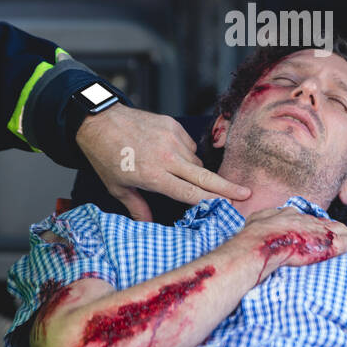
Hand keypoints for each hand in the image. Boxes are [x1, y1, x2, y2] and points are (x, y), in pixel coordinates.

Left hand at [74, 104, 250, 221]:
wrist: (99, 121)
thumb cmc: (106, 157)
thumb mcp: (118, 187)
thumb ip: (137, 207)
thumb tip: (149, 225)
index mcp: (154, 175)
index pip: (191, 193)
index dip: (212, 201)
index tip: (230, 206)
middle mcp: (166, 156)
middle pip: (205, 176)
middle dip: (228, 187)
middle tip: (247, 193)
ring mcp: (172, 138)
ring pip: (196, 161)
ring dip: (195, 171)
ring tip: (175, 173)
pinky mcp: (173, 125)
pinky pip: (189, 145)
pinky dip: (185, 153)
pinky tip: (171, 155)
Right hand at [231, 207, 346, 283]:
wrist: (261, 244)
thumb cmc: (255, 236)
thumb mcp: (258, 220)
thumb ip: (265, 218)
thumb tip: (264, 219)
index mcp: (293, 214)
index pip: (311, 219)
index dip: (318, 227)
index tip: (321, 232)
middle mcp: (309, 220)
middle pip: (329, 224)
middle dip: (337, 231)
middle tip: (345, 238)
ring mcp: (321, 231)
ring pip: (342, 232)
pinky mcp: (329, 244)